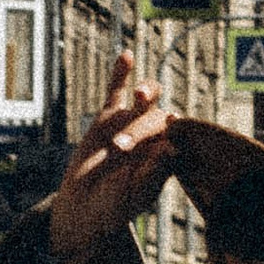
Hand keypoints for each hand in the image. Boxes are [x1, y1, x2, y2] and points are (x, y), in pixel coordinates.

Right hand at [48, 55, 173, 258]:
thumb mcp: (133, 196)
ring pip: (145, 100)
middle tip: (118, 147)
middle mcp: (153, 136)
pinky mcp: (108, 117)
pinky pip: (116, 91)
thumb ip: (153, 175)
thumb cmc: (115, 207)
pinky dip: (121, 74)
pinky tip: (126, 56)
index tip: (171, 130)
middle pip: (158, 118)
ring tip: (141, 92)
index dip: (176, 131)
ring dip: (147, 90)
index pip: (177, 137)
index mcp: (167, 155)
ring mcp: (131, 123)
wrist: (85, 207)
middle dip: (140, 129)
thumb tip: (171, 149)